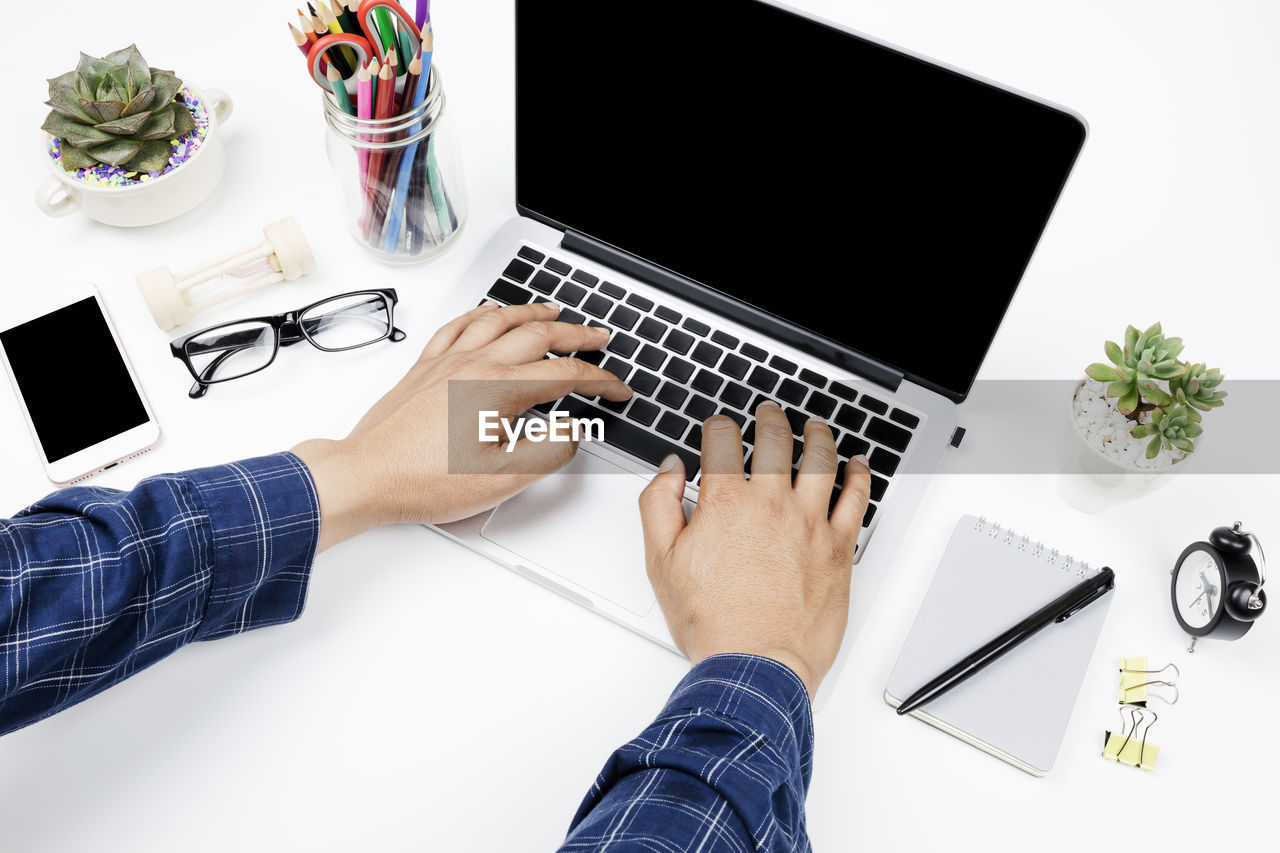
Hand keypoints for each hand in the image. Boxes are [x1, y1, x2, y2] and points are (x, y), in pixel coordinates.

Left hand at [293, 301, 631, 550]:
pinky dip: (481, 313)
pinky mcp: (424, 367)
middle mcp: (474, 366)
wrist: (366, 476)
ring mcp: (447, 362)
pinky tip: (488, 312)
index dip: (601, 381)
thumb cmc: (423, 480)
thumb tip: (572, 429)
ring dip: (532, 313)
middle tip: (599, 337)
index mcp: (499, 390)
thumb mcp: (503, 479)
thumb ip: (548, 450)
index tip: (616, 390)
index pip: (566, 375)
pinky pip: (458, 325)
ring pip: (499, 320)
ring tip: (553, 311)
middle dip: (577, 334)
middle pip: (538, 336)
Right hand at [637, 403, 871, 697]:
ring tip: (814, 428)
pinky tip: (858, 465)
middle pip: (775, 440)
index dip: (717, 427)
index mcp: (726, 504)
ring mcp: (809, 524)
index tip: (718, 429)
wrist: (757, 666)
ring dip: (816, 436)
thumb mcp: (662, 563)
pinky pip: (857, 498)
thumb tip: (669, 472)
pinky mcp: (838, 547)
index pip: (722, 441)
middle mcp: (771, 505)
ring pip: (821, 460)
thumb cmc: (714, 624)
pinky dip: (860, 475)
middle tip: (768, 414)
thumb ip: (658, 506)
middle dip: (769, 419)